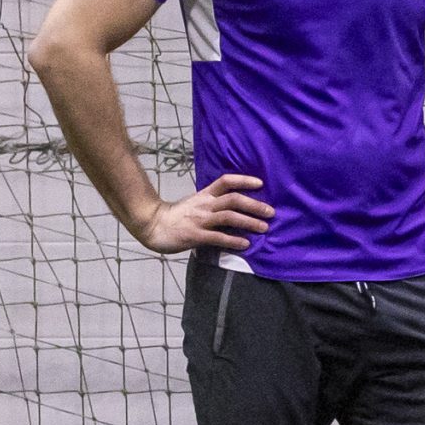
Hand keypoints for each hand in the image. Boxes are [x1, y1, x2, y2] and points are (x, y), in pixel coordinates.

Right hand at [133, 174, 272, 255]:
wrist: (152, 225)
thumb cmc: (178, 216)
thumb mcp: (196, 203)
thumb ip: (214, 203)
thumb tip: (238, 207)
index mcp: (204, 195)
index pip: (225, 181)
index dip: (243, 180)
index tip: (261, 183)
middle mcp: (204, 205)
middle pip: (233, 200)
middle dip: (254, 205)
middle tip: (271, 212)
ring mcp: (200, 220)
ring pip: (228, 216)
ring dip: (249, 222)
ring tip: (264, 228)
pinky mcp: (195, 235)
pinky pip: (217, 237)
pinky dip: (233, 240)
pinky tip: (245, 244)